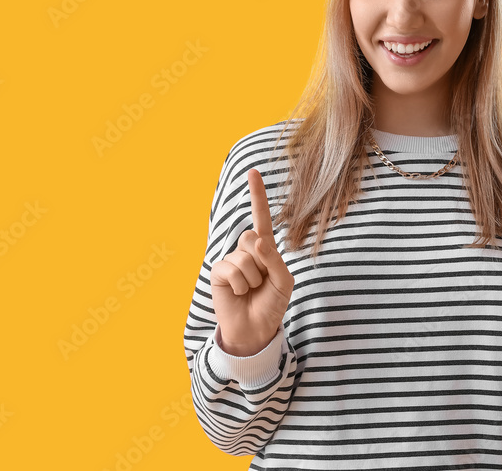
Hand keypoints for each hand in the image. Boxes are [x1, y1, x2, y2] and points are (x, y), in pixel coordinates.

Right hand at [210, 168, 294, 356]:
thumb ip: (275, 260)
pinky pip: (231, 269)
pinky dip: (240, 284)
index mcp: (265, 249)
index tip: (253, 172)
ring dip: (253, 278)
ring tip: (252, 290)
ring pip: (244, 257)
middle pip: (253, 238)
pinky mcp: (218, 272)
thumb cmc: (272, 304)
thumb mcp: (284, 282)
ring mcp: (231, 260)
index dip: (257, 195)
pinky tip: (239, 293)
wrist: (255, 330)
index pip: (262, 218)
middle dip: (262, 262)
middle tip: (262, 281)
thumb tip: (257, 240)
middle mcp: (246, 251)